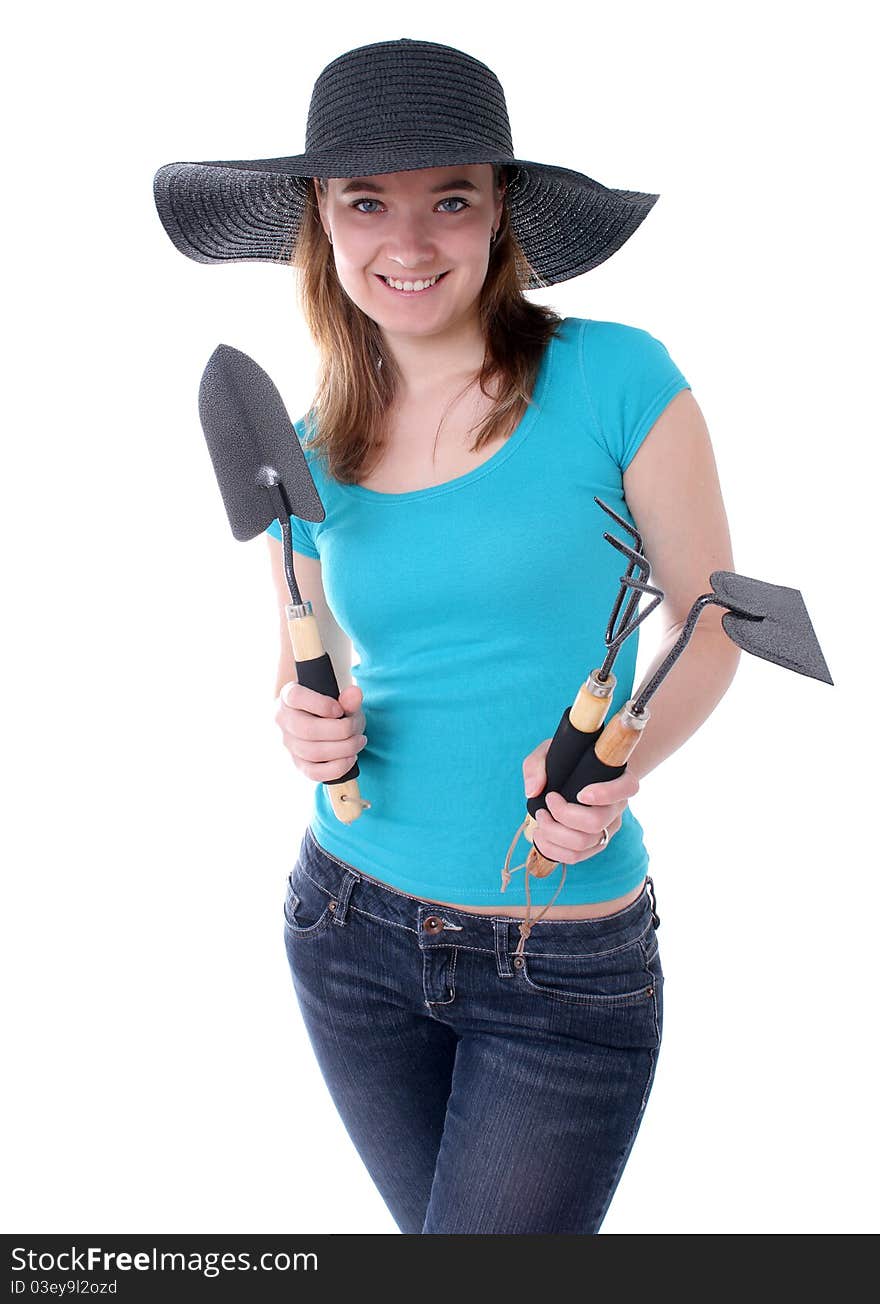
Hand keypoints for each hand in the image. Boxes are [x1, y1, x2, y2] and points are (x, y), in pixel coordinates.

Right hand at [274, 681, 366, 780]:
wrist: (323, 724)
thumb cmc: (332, 709)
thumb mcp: (342, 700)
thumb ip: (348, 698)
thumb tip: (355, 693)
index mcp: (288, 697)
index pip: (296, 697)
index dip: (321, 704)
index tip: (339, 710)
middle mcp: (283, 720)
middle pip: (307, 730)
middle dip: (340, 731)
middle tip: (355, 728)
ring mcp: (289, 744)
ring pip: (312, 752)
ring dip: (343, 749)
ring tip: (358, 741)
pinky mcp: (298, 764)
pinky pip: (315, 773)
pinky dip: (338, 767)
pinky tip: (351, 757)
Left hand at [522, 738, 639, 864]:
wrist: (575, 776)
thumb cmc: (566, 761)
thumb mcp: (549, 752)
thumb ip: (537, 765)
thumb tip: (532, 791)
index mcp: (618, 779)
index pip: (627, 788)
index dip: (606, 793)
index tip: (581, 793)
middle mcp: (617, 807)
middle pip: (597, 822)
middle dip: (563, 815)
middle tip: (548, 800)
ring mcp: (607, 828)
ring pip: (584, 843)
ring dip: (554, 833)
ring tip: (540, 818)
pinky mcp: (593, 844)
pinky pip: (576, 857)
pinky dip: (552, 849)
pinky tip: (540, 835)